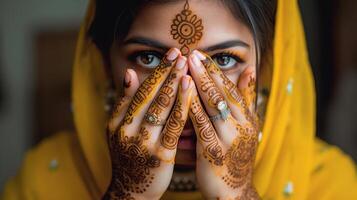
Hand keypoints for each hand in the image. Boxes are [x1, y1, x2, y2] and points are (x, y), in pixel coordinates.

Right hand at [103, 48, 193, 199]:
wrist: (131, 190)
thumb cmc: (130, 157)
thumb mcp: (120, 129)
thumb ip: (125, 102)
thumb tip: (129, 73)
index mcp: (117, 121)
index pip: (139, 90)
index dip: (156, 71)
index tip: (171, 54)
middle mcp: (126, 129)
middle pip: (149, 95)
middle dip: (167, 72)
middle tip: (181, 52)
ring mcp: (142, 142)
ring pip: (160, 107)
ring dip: (173, 84)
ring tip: (186, 66)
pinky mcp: (159, 155)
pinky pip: (173, 127)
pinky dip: (182, 107)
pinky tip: (191, 92)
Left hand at [188, 51, 259, 198]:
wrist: (233, 191)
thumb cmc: (234, 155)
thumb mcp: (245, 125)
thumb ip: (245, 98)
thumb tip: (250, 70)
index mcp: (247, 117)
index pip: (231, 88)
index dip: (216, 70)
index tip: (201, 54)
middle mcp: (241, 125)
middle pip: (223, 92)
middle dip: (206, 71)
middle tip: (192, 53)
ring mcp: (229, 138)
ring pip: (214, 105)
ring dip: (199, 83)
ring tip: (186, 66)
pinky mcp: (214, 151)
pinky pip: (202, 125)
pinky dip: (193, 108)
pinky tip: (183, 95)